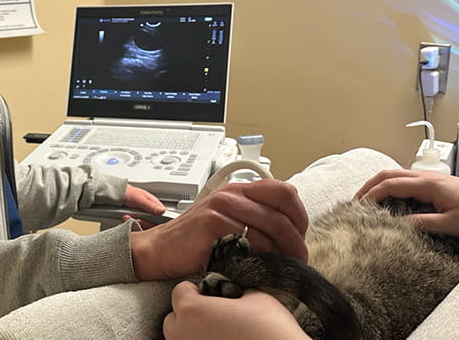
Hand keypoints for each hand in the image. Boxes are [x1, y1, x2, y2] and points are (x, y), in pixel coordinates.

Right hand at [130, 179, 307, 280]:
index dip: (300, 217)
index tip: (299, 238)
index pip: (285, 192)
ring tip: (279, 269)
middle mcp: (231, 194)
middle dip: (296, 242)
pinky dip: (259, 259)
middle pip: (282, 214)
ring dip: (281, 255)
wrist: (159, 249)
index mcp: (239, 189)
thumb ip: (253, 218)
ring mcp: (221, 208)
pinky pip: (250, 243)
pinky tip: (256, 269)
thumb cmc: (194, 240)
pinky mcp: (212, 226)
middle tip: (297, 261)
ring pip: (269, 230)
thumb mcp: (226, 219)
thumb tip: (290, 235)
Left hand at [163, 281, 307, 339]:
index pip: (180, 291)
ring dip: (194, 334)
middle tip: (216, 316)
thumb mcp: (255, 296)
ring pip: (180, 339)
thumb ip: (233, 289)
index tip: (213, 295)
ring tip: (221, 333)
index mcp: (191, 310)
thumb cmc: (271, 330)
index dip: (198, 290)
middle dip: (190, 315)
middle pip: (173, 319)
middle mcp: (182, 335)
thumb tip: (230, 289)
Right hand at [355, 169, 458, 237]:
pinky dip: (392, 188)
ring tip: (367, 201)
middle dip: (368, 186)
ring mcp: (433, 180)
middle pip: (388, 174)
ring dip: (379, 186)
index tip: (356, 208)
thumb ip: (420, 223)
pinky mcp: (439, 186)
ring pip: (398, 176)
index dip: (369, 195)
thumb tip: (395, 225)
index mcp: (428, 184)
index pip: (389, 185)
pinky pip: (408, 182)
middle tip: (354, 202)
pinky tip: (391, 202)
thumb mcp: (450, 225)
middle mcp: (428, 178)